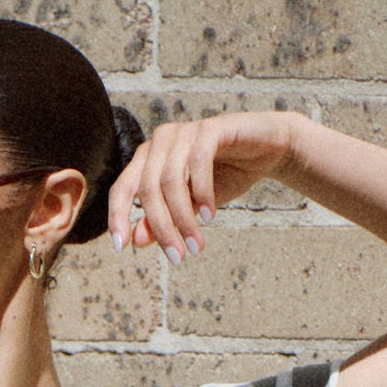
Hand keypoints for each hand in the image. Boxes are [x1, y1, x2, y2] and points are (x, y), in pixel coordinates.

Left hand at [107, 111, 304, 262]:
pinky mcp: (212, 128)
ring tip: (196, 245)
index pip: (124, 187)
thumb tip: (136, 241)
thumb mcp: (191, 207)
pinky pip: (198, 162)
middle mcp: (162, 141)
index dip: (118, 216)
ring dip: (183, 218)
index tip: (121, 248)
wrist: (267, 150)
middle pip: (148, 188)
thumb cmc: (225, 176)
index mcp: (150, 157)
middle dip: (161, 228)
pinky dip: (202, 192)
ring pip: (171, 179)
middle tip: (177, 258)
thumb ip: (163, 221)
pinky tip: (210, 216)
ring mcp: (186, 131)